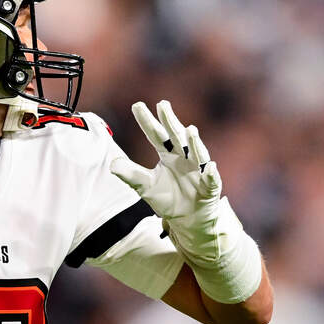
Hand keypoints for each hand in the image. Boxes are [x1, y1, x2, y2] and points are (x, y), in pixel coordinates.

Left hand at [111, 100, 230, 266]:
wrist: (187, 218)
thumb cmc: (168, 198)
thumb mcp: (145, 187)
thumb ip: (131, 174)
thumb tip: (112, 164)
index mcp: (168, 154)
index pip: (156, 135)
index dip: (147, 122)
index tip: (136, 105)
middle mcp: (184, 157)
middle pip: (176, 137)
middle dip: (170, 121)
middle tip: (162, 105)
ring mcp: (198, 170)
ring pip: (197, 154)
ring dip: (194, 143)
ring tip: (190, 129)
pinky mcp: (209, 187)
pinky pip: (210, 180)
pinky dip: (210, 173)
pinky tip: (209, 166)